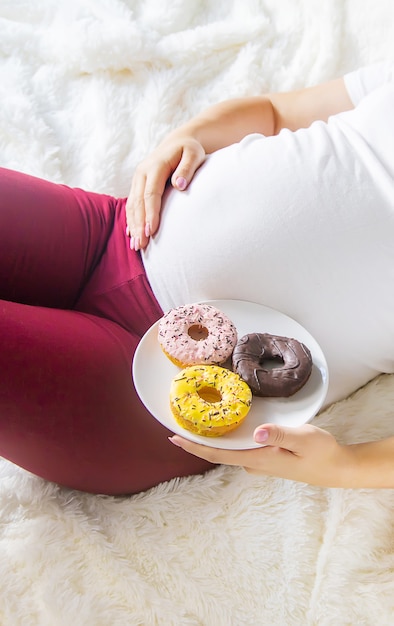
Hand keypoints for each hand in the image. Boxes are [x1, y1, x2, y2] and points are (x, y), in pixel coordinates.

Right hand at [125, 135, 205, 249]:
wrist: (178, 142)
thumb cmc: (189, 150)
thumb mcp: (194, 154)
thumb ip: (187, 168)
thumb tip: (180, 185)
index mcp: (155, 166)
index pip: (150, 193)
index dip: (150, 213)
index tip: (151, 230)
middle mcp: (142, 173)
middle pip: (138, 202)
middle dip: (138, 224)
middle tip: (141, 245)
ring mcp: (138, 179)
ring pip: (131, 205)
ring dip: (132, 225)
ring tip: (136, 245)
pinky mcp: (137, 185)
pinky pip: (131, 204)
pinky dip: (131, 220)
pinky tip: (131, 234)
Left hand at [169, 423, 353, 487]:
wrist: (336, 468)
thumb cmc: (321, 453)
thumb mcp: (303, 439)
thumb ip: (279, 435)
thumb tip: (255, 433)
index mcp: (258, 458)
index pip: (218, 454)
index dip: (194, 447)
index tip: (173, 438)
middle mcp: (254, 462)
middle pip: (217, 452)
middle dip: (196, 439)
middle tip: (176, 419)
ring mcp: (259, 461)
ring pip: (227, 449)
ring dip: (210, 436)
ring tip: (194, 417)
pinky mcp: (265, 456)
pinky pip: (239, 446)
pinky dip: (226, 436)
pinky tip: (223, 423)